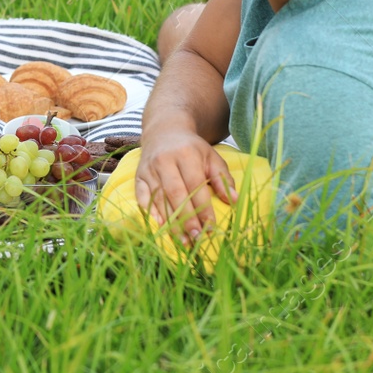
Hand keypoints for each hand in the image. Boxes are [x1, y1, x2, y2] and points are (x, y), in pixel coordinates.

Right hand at [134, 129, 237, 245]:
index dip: (202, 208)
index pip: (195, 185)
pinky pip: (142, 196)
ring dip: (170, 222)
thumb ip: (222, 178)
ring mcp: (149, 169)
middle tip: (196, 239)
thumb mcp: (212, 157)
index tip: (211, 228)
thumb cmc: (192, 149)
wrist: (164, 132)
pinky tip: (161, 227)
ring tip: (182, 241)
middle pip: (175, 194)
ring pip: (159, 198)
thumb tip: (233, 200)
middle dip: (186, 219)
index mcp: (186, 154)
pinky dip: (150, 212)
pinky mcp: (138, 176)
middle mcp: (164, 161)